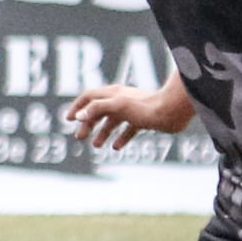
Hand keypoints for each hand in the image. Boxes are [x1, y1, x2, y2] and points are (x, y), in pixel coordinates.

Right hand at [65, 83, 189, 148]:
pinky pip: (128, 129)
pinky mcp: (142, 120)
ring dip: (102, 133)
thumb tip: (79, 116)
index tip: (69, 119)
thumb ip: (96, 109)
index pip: (88, 97)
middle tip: (80, 137)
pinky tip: (116, 147)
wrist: (172, 112)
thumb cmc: (145, 107)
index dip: (77, 107)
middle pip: (98, 111)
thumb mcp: (117, 105)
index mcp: (112, 93)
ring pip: (112, 122)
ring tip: (96, 145)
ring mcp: (131, 110)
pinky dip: (120, 138)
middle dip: (88, 124)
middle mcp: (120, 100)